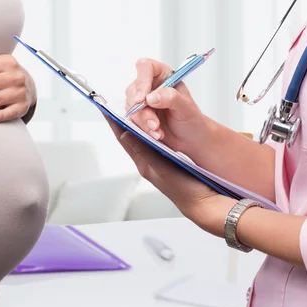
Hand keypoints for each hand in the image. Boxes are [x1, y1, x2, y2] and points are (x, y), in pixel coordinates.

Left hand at [106, 116, 234, 230]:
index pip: (124, 137)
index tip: (104, 107)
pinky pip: (153, 141)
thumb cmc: (184, 189)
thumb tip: (125, 135)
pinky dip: (149, 130)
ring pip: (141, 137)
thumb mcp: (162, 167)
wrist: (202, 201)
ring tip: (131, 109)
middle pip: (130, 136)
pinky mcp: (166, 161)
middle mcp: (146, 161)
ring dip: (136, 123)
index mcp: (143, 163)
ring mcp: (155, 161)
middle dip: (122, 120)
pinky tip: (152, 123)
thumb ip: (144, 150)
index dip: (114, 121)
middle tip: (116, 105)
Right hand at [125, 58, 208, 153]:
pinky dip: (142, 128)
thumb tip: (151, 97)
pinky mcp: (138, 115)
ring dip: (143, 121)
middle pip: (134, 89)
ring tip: (158, 130)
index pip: (145, 67)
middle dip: (142, 109)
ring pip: (131, 107)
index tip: (143, 98)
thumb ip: (170, 98)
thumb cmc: (191, 119)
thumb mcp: (186, 107)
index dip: (142, 81)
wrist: (190, 138)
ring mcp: (142, 101)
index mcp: (163, 75)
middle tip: (154, 123)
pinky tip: (155, 134)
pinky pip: (132, 120)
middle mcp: (150, 85)